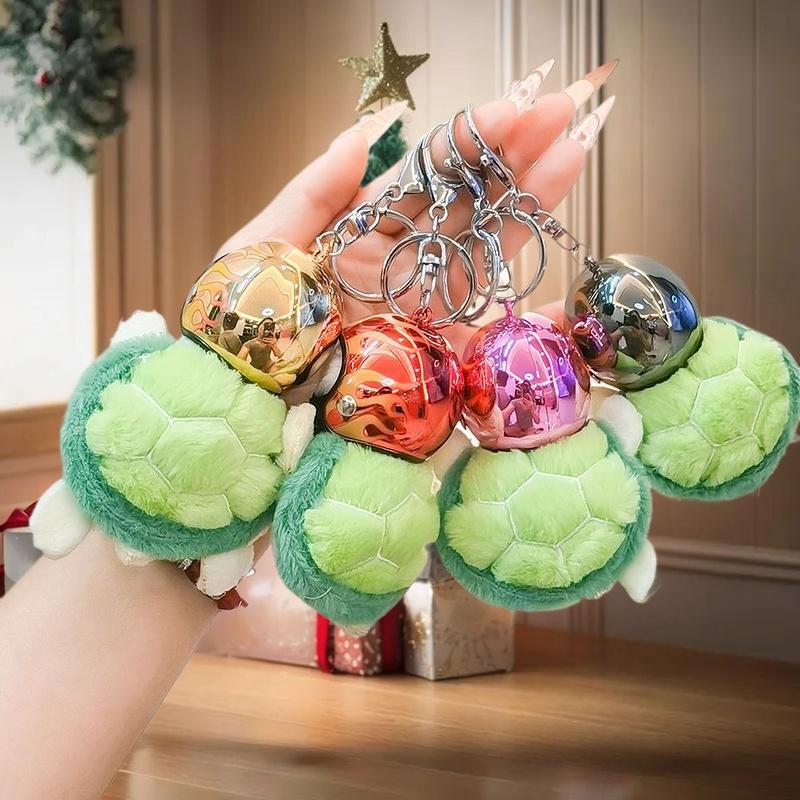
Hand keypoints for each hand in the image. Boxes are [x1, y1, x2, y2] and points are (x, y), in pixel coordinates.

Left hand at [218, 64, 615, 351]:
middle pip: (464, 205)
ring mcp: (422, 306)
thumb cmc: (247, 321)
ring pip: (484, 246)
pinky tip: (558, 247)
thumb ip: (312, 190)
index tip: (509, 106)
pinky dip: (527, 287)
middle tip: (560, 112)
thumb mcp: (266, 242)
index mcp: (361, 233)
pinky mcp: (436, 350)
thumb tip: (359, 135)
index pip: (423, 178)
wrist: (250, 400)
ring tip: (572, 150)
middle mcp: (400, 265)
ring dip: (528, 200)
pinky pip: (487, 318)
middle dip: (512, 159)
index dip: (466, 142)